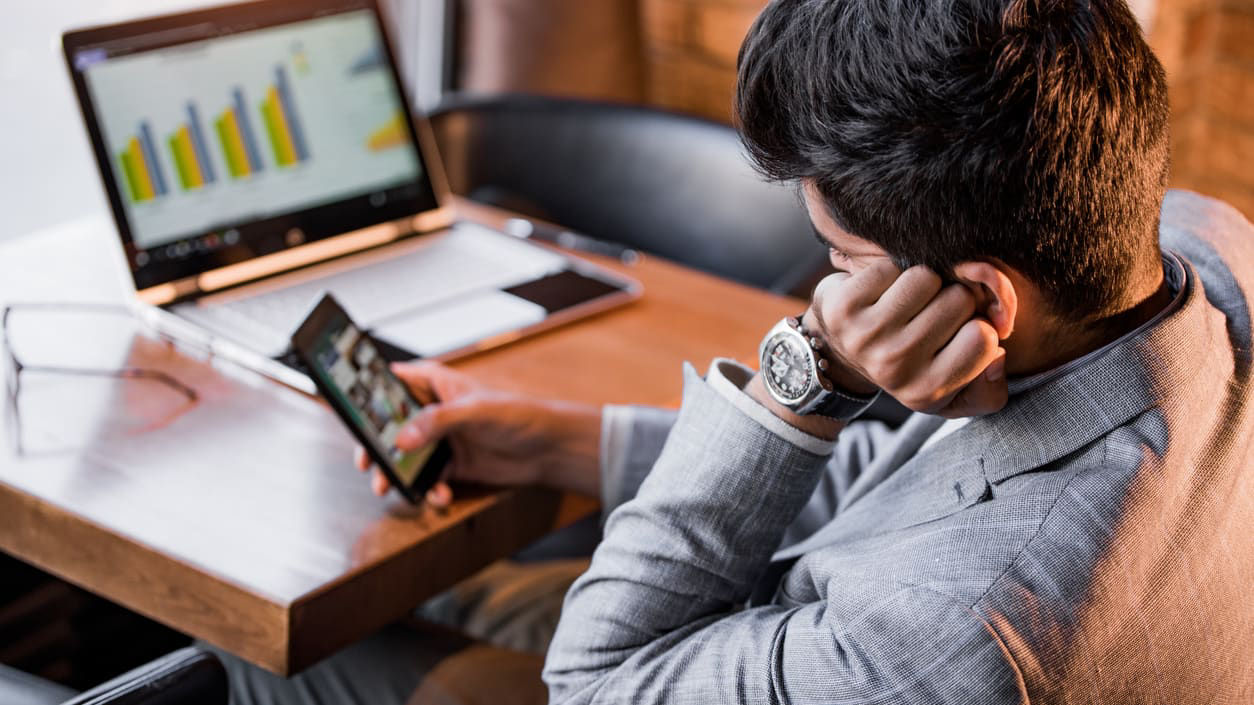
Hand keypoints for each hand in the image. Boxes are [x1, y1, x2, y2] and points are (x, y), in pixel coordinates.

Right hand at [354, 361, 601, 505]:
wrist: (550, 449)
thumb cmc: (518, 415)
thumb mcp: (475, 412)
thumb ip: (437, 422)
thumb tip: (400, 440)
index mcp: (437, 385)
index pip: (394, 381)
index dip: (369, 392)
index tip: (349, 410)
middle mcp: (434, 411)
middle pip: (391, 426)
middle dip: (377, 446)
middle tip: (365, 463)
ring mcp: (443, 439)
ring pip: (406, 457)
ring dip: (397, 475)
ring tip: (390, 490)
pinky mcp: (454, 465)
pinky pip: (429, 479)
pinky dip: (429, 490)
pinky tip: (440, 497)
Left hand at [805, 261, 1007, 418]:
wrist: (841, 354)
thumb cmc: (911, 367)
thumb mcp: (954, 396)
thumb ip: (991, 389)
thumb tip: (999, 357)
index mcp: (927, 392)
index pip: (985, 337)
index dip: (979, 326)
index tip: (960, 333)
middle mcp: (895, 367)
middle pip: (959, 300)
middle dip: (953, 299)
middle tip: (931, 314)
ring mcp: (866, 336)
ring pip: (927, 277)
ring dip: (924, 283)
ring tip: (909, 303)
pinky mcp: (843, 307)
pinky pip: (892, 266)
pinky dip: (893, 272)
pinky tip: (883, 294)